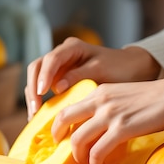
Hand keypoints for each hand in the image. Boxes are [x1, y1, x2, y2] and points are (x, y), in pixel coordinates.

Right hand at [24, 37, 161, 119]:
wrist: (131, 70)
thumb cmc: (119, 67)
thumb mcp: (101, 70)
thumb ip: (79, 76)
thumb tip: (56, 87)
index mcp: (72, 47)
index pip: (51, 59)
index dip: (44, 76)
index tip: (42, 92)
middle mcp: (61, 55)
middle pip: (37, 67)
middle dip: (32, 88)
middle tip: (35, 108)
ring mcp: (58, 68)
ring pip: (36, 78)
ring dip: (33, 95)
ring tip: (35, 115)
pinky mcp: (59, 80)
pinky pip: (43, 88)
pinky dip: (40, 100)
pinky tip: (40, 116)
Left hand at [51, 77, 163, 163]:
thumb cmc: (153, 98)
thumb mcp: (121, 94)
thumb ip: (106, 106)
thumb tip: (94, 126)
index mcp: (99, 92)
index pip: (68, 107)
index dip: (58, 124)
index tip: (60, 136)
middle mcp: (100, 101)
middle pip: (64, 119)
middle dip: (59, 138)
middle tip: (63, 150)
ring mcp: (110, 115)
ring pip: (78, 139)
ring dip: (78, 156)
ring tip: (86, 163)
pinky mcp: (123, 129)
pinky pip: (98, 151)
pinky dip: (95, 163)